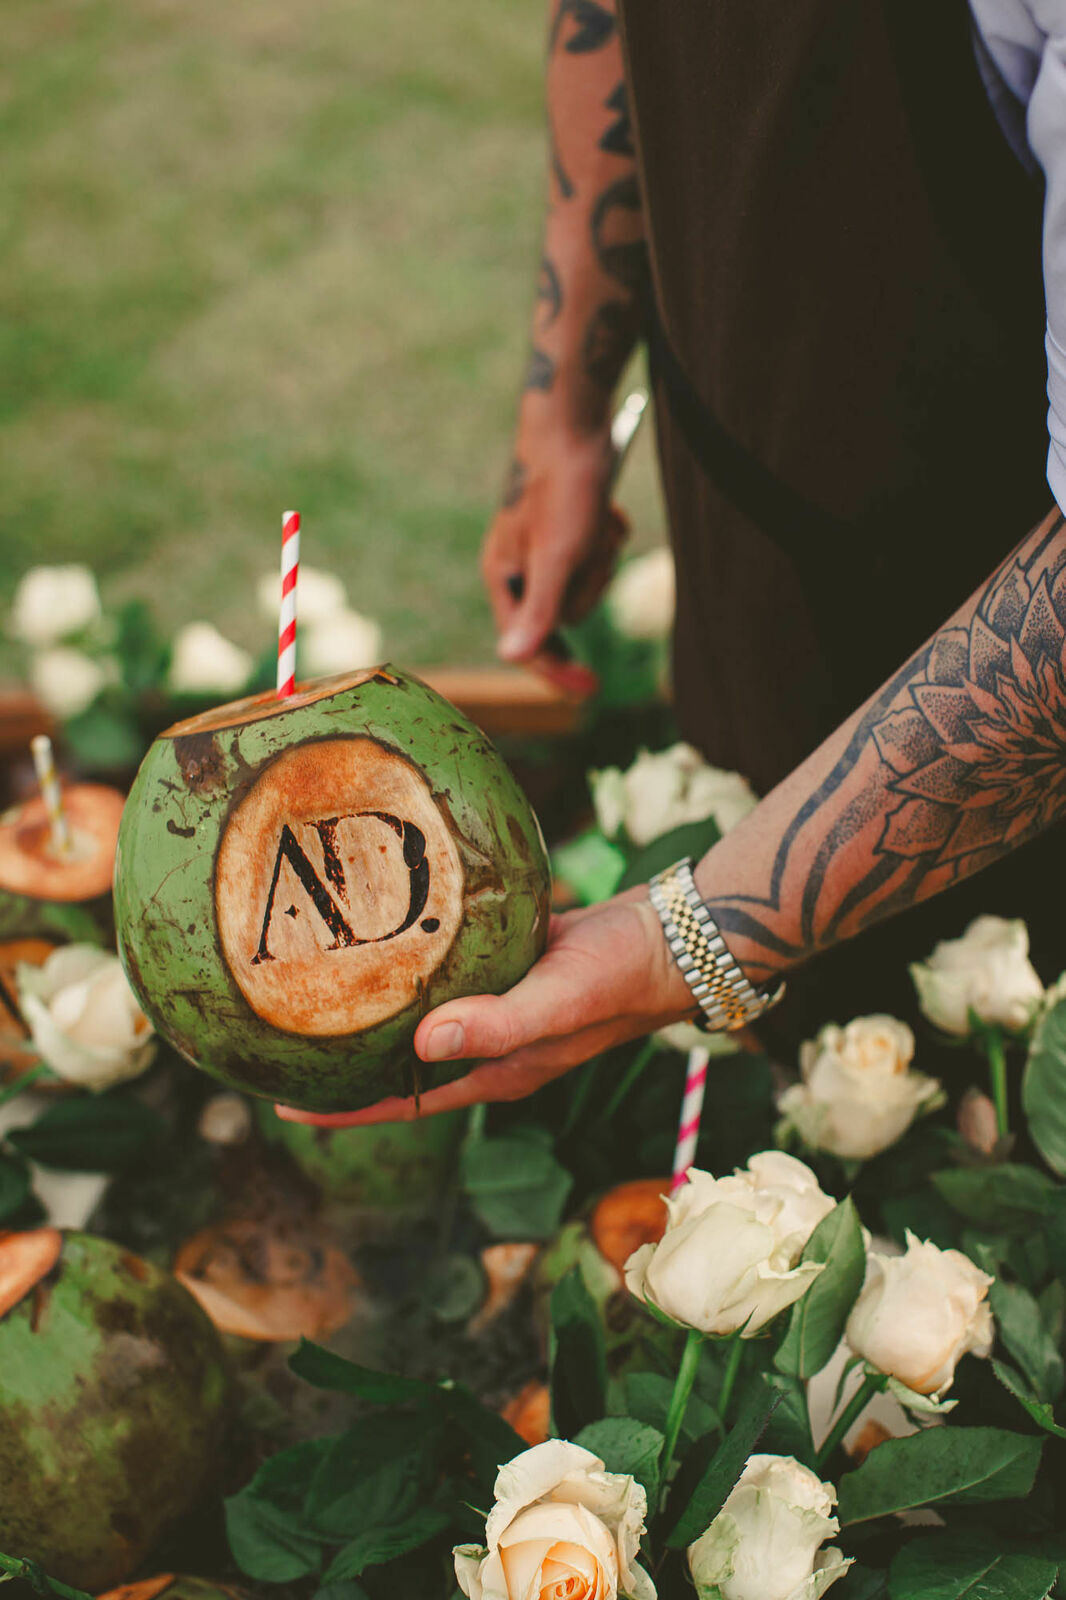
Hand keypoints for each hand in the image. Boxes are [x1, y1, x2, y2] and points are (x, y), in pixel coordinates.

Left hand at [275, 889, 695, 1127]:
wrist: (671, 936)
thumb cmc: (619, 977)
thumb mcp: (557, 1004)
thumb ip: (496, 1025)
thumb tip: (423, 1045)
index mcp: (497, 1069)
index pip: (407, 1101)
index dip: (348, 1110)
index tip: (286, 1108)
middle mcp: (492, 1042)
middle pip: (407, 1060)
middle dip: (350, 1059)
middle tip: (287, 1042)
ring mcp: (499, 1001)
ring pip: (425, 1010)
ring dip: (380, 1004)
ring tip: (320, 983)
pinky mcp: (509, 961)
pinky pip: (451, 966)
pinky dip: (417, 956)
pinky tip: (386, 928)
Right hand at [484, 414, 627, 694]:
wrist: (577, 423)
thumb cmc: (563, 488)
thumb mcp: (557, 556)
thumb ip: (539, 609)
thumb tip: (510, 658)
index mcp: (505, 577)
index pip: (529, 645)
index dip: (559, 672)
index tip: (593, 691)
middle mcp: (521, 566)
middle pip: (568, 613)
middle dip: (589, 582)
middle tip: (592, 544)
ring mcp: (546, 547)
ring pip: (587, 582)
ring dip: (602, 556)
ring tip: (597, 520)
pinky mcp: (569, 528)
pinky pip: (597, 554)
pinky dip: (608, 536)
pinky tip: (605, 510)